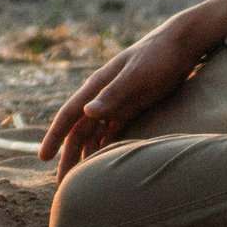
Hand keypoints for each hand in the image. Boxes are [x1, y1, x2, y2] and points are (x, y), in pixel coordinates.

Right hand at [39, 0, 226, 178]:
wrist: (184, 43)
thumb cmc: (160, 56)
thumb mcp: (138, 75)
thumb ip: (113, 94)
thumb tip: (87, 112)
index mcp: (98, 86)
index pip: (69, 115)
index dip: (55, 137)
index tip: (43, 158)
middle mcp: (103, 96)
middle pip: (80, 131)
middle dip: (69, 155)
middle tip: (62, 183)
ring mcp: (118, 102)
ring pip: (95, 134)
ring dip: (87, 155)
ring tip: (81, 180)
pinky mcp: (133, 107)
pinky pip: (113, 132)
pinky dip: (106, 148)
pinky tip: (105, 164)